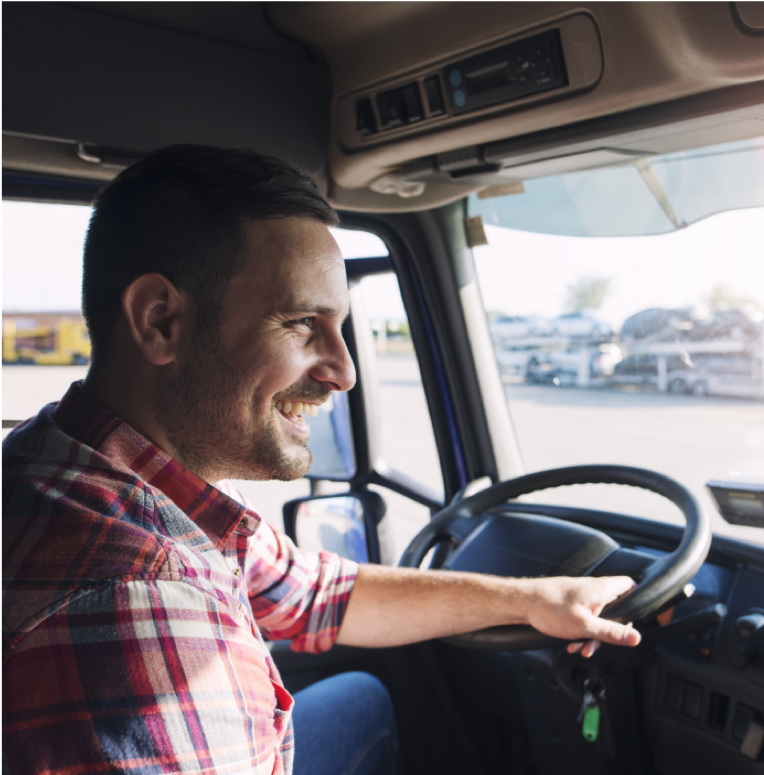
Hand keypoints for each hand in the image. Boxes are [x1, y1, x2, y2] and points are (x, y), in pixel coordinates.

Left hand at [522, 576, 640, 657]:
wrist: (522, 602)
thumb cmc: (549, 607)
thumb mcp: (585, 626)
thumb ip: (611, 632)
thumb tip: (636, 638)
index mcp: (601, 589)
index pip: (630, 586)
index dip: (637, 601)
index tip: (634, 620)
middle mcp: (592, 589)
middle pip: (615, 609)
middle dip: (610, 630)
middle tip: (602, 643)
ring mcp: (581, 595)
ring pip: (597, 617)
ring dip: (592, 635)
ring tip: (580, 647)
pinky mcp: (570, 602)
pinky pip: (583, 618)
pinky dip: (580, 631)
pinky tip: (571, 643)